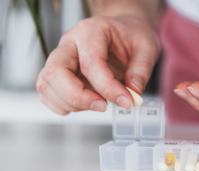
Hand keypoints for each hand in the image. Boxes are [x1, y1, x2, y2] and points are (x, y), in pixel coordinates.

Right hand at [36, 16, 159, 114]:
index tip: (126, 101)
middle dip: (78, 96)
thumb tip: (133, 95)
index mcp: (92, 31)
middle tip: (103, 106)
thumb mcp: (147, 48)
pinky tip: (84, 105)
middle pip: (55, 71)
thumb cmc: (132, 36)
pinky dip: (62, 105)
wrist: (123, 32)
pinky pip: (46, 91)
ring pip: (46, 83)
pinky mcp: (58, 72)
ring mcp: (61, 57)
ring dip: (70, 103)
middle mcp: (70, 42)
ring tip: (98, 104)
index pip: (91, 63)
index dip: (107, 88)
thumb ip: (141, 71)